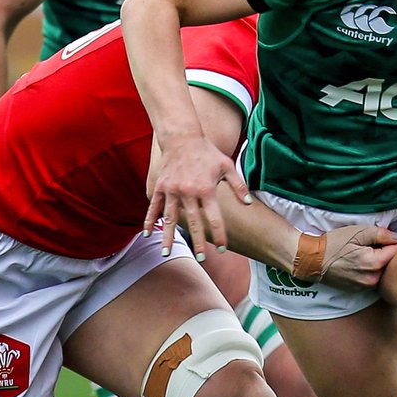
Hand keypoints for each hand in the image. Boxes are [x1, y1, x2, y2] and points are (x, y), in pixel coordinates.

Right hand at [143, 134, 249, 258]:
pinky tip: (147, 234)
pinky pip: (154, 207)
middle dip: (198, 241)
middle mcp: (189, 191)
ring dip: (168, 236)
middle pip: (194, 222)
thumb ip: (238, 185)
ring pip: (170, 218)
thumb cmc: (207, 153)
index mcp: (206, 188)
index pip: (215, 217)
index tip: (223, 248)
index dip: (219, 233)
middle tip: (202, 259)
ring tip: (165, 253)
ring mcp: (172, 190)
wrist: (183, 138)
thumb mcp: (227, 166)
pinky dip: (150, 220)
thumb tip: (249, 204)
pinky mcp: (160, 187)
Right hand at [294, 225, 396, 289]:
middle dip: (384, 253)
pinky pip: (371, 278)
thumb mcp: (357, 232)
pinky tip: (355, 264)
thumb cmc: (333, 244)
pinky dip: (367, 271)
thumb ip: (381, 234)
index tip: (378, 238)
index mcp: (374, 263)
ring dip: (376, 262)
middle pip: (390, 263)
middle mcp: (372, 279)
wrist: (312, 260)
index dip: (390, 241)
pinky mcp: (358, 290)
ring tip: (360, 254)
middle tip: (368, 245)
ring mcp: (365, 287)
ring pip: (381, 271)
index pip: (396, 250)